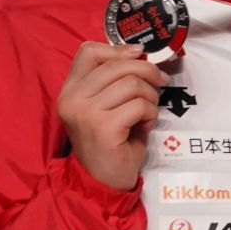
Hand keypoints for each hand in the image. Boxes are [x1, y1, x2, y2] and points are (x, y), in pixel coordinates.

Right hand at [56, 42, 166, 191]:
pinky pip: (139, 106)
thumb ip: (115, 80)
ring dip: (151, 96)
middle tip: (160, 82)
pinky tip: (144, 125)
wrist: (104, 180)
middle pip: (117, 65)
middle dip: (147, 71)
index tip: (139, 55)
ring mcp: (85, 113)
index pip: (88, 51)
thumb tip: (139, 52)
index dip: (118, 49)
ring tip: (148, 111)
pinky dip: (151, 114)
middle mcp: (72, 98)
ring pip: (132, 84)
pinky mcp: (103, 127)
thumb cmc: (112, 140)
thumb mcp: (108, 104)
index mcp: (70, 90)